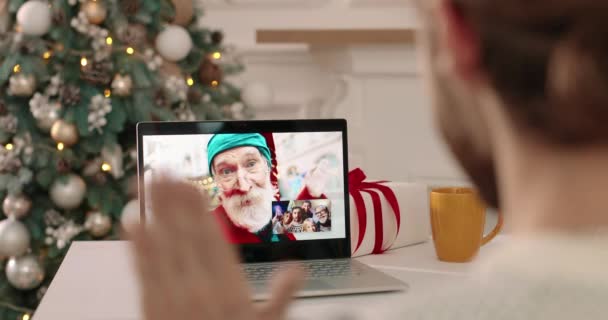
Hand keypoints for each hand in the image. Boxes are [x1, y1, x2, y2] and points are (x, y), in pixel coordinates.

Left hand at [126, 178, 303, 319]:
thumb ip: (281, 296)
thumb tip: (297, 270)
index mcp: (228, 287)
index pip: (212, 238)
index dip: (199, 208)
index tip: (191, 184)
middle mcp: (199, 285)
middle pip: (185, 233)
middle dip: (174, 200)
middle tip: (165, 170)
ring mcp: (173, 294)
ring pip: (162, 244)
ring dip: (154, 212)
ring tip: (147, 183)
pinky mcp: (151, 305)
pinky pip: (143, 270)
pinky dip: (137, 245)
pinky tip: (132, 222)